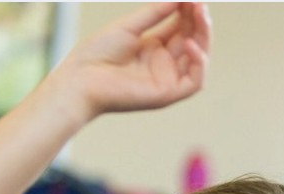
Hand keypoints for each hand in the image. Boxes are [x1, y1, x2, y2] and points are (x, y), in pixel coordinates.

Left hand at [53, 2, 209, 117]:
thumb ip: (154, 13)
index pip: (180, 27)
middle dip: (198, 20)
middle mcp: (163, 63)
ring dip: (203, 36)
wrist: (80, 80)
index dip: (187, 11)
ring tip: (200, 15)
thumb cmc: (96, 54)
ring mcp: (167, 79)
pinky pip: (194, 82)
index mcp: (153, 47)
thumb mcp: (128, 27)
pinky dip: (198, 63)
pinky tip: (190, 44)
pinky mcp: (167, 94)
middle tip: (199, 2)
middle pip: (191, 40)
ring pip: (198, 58)